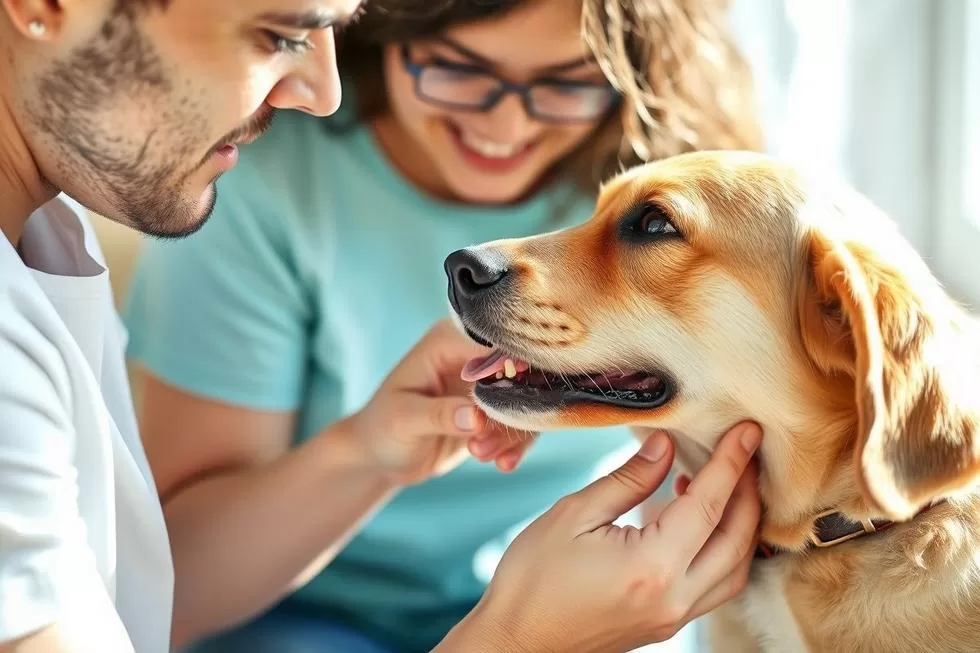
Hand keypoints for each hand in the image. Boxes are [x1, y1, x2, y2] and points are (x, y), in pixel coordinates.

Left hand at [345, 319, 536, 484]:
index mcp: (448, 340)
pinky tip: (502, 464)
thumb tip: (477, 418)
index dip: (515, 366)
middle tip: (483, 442)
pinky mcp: (495, 411)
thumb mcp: (404, 420)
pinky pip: (522, 423)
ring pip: (526, 401)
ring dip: (510, 433)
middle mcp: (472, 356)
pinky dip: (515, 445)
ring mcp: (487, 384)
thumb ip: (440, 415)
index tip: (518, 400)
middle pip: (520, 371)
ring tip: (480, 453)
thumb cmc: (383, 428)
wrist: (380, 456)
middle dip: (511, 410)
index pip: (494, 343)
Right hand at [442, 422, 761, 652]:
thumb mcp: (574, 515)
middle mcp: (674, 598)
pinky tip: (699, 518)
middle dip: (749, 490)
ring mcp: (673, 616)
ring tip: (728, 482)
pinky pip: (715, 585)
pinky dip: (722, 548)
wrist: (515, 640)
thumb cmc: (533, 579)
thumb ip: (628, 480)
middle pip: (738, 540)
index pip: (709, 505)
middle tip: (748, 450)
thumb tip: (665, 445)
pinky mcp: (666, 623)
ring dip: (742, 524)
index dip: (731, 463)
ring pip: (735, 569)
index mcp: (651, 566)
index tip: (747, 430)